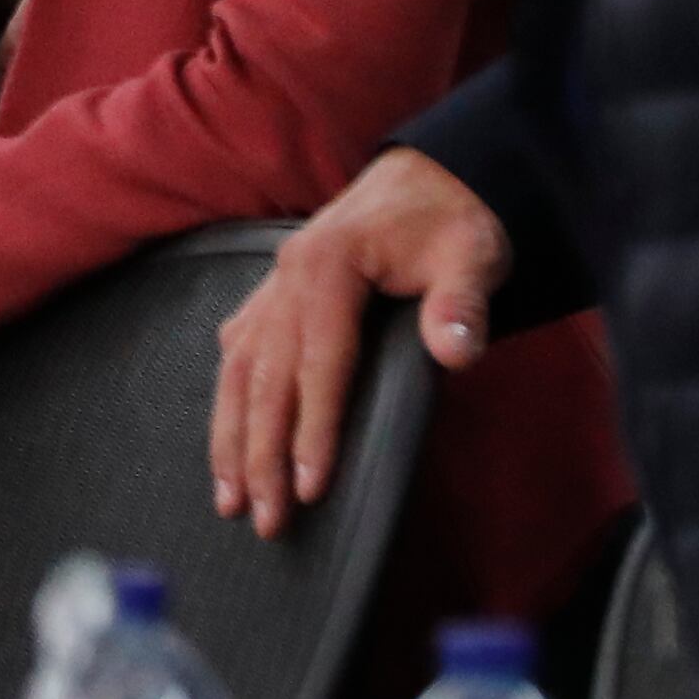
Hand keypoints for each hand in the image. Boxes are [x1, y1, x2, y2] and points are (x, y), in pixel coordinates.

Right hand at [211, 147, 504, 536]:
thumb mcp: (473, 255)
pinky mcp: (275, 296)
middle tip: (263, 519)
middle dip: (260, 455)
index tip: (310, 487)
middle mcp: (286, 278)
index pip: (317, 365)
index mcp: (327, 266)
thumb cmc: (451, 222)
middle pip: (265, 380)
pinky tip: (225, 435)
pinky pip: (239, 353)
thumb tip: (457, 351)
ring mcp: (274, 287)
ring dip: (230, 438)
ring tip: (228, 498)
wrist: (432, 178)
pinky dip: (229, 401)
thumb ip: (463, 303)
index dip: (313, 430)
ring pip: (238, 372)